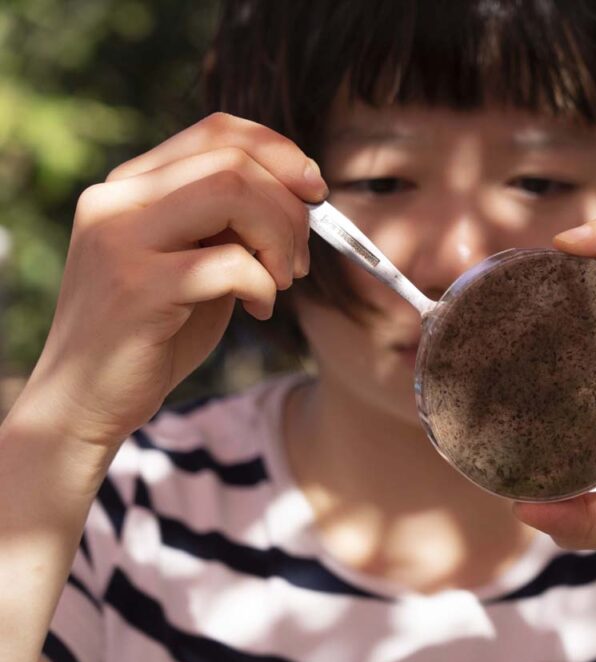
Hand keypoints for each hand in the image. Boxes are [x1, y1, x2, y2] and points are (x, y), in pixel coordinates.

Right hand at [25, 113, 325, 448]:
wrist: (85, 401)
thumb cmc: (151, 333)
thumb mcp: (192, 263)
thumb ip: (227, 224)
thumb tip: (299, 193)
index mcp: (130, 186)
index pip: (216, 131)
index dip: (279, 152)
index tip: (315, 190)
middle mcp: (116, 200)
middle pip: (233, 160)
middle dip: (290, 207)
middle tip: (302, 259)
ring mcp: (120, 240)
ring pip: (232, 193)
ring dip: (281, 238)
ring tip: (283, 279)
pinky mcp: (137, 288)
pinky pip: (230, 263)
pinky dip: (264, 285)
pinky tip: (258, 309)